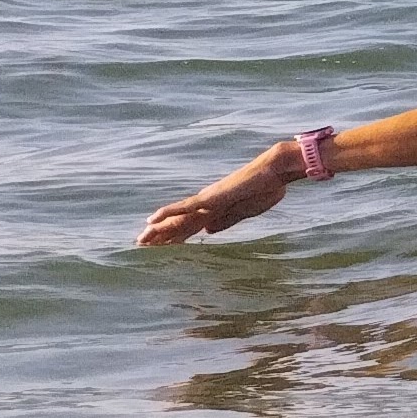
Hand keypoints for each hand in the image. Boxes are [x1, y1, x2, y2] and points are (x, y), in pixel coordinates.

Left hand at [137, 145, 296, 245]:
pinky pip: (184, 207)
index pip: (192, 226)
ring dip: (158, 228)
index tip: (161, 247)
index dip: (176, 237)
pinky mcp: (211, 197)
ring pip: (177, 217)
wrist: (274, 170)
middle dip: (161, 235)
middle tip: (142, 245)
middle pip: (179, 223)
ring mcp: (208, 200)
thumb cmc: (267, 188)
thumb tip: (207, 232)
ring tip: (142, 239)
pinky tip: (152, 219)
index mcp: (218, 209)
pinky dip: (167, 213)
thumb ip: (226, 221)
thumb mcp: (246, 212)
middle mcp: (208, 204)